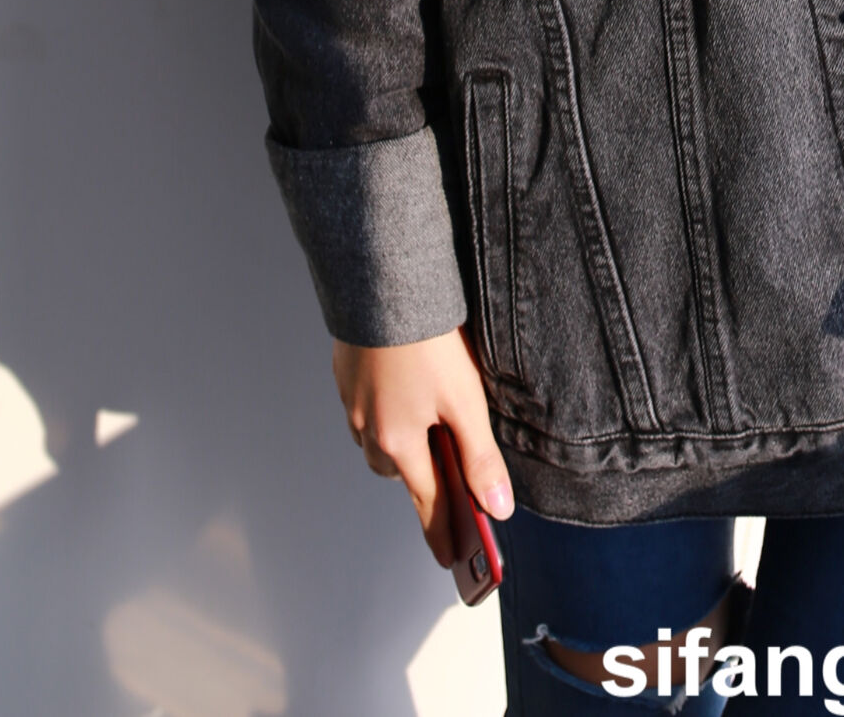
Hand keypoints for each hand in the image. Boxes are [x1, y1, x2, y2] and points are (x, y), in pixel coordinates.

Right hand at [332, 327, 513, 566]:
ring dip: (400, 442)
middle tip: (445, 474)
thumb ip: (479, 456)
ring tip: (427, 427)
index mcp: (399, 442)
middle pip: (397, 471)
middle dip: (420, 476)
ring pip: (376, 440)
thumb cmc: (427, 341)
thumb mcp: (465, 400)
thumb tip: (497, 509)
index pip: (425, 502)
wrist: (383, 283)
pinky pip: (364, 408)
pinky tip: (400, 390)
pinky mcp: (346, 374)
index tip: (448, 559)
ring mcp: (353, 401)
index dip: (441, 532)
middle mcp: (369, 428)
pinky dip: (383, 410)